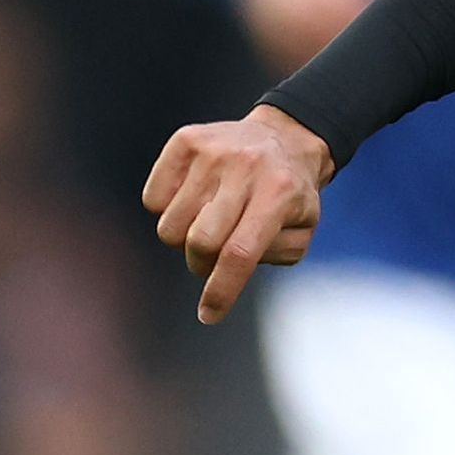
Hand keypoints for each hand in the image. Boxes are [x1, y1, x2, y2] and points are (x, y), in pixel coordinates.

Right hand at [142, 106, 332, 324]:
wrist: (284, 138)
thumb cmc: (290, 197)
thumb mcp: (301, 230)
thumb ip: (272, 256)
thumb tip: (229, 271)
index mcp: (279, 194)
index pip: (240, 253)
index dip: (221, 290)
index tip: (208, 315)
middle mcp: (244, 168)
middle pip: (200, 241)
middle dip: (201, 265)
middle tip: (211, 259)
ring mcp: (212, 151)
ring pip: (170, 225)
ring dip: (183, 238)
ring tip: (207, 222)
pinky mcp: (185, 140)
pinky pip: (152, 200)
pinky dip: (166, 211)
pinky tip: (192, 200)